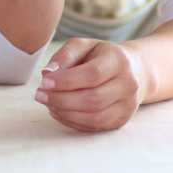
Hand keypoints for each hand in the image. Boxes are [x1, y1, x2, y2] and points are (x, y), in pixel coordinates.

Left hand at [33, 37, 149, 132]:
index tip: (43, 81)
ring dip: (65, 113)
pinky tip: (58, 111)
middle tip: (39, 95)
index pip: (92, 75)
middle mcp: (128, 84)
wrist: (133, 71)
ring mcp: (127, 106)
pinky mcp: (121, 121)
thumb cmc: (100, 56)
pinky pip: (94, 127)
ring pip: (94, 117)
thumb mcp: (84, 46)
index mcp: (119, 61)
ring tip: (47, 103)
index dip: (66, 81)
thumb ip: (65, 56)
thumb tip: (47, 73)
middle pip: (93, 99)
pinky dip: (72, 121)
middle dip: (61, 99)